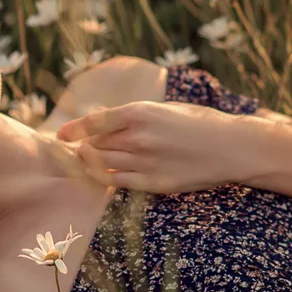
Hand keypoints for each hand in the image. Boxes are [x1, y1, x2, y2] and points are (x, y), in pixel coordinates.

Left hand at [56, 101, 246, 192]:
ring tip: (82, 162)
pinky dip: (104, 178)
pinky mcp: (153, 182)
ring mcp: (144, 161)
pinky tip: (100, 176)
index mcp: (140, 113)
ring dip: (88, 163)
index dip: (74, 130)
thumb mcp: (165, 109)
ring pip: (102, 164)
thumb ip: (134, 115)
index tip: (61, 135)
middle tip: (70, 150)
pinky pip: (118, 182)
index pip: (95, 122)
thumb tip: (103, 117)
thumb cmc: (200, 123)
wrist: (231, 147)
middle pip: (95, 144)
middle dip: (81, 147)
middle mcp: (138, 137)